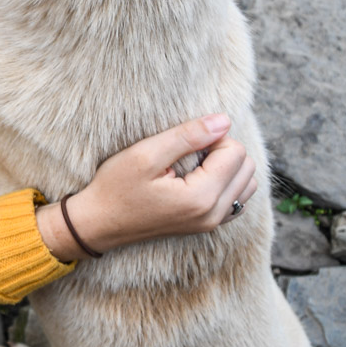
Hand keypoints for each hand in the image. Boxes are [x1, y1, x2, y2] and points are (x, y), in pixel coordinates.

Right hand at [35, 114, 259, 260]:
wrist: (98, 223)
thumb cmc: (115, 187)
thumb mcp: (145, 154)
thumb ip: (188, 136)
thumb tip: (224, 120)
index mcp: (200, 198)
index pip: (235, 153)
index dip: (212, 137)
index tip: (184, 141)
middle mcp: (212, 215)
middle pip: (246, 167)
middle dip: (223, 150)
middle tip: (189, 150)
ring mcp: (211, 224)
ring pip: (247, 184)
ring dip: (228, 166)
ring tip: (195, 163)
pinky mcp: (207, 226)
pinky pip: (237, 200)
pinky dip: (227, 183)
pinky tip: (201, 177)